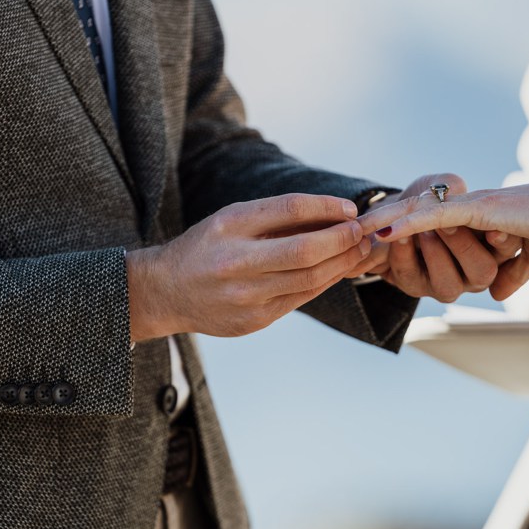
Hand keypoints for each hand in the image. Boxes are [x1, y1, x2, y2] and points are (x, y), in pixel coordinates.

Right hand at [128, 193, 370, 340]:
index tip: (349, 209)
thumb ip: (275, 216)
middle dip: (343, 239)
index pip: (289, 209)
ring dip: (342, 263)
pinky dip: (324, 282)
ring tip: (359, 250)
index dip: (327, 207)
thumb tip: (333, 213)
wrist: (166, 292)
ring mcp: (245, 297)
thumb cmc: (205, 248)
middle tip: (363, 232)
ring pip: (309, 279)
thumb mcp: (230, 219)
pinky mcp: (254, 321)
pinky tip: (336, 270)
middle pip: (305, 250)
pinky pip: (300, 298)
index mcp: (229, 227)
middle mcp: (236, 262)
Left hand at [357, 171, 528, 299]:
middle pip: (412, 215)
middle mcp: (468, 207)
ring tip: (348, 232)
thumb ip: (514, 273)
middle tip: (344, 235)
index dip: (402, 231)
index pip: (431, 221)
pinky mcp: (478, 208)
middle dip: (378, 226)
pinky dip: (405, 222)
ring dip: (382, 225)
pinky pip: (433, 215)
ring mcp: (470, 206)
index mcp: (479, 217)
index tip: (373, 243)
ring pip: (414, 213)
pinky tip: (380, 231)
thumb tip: (498, 292)